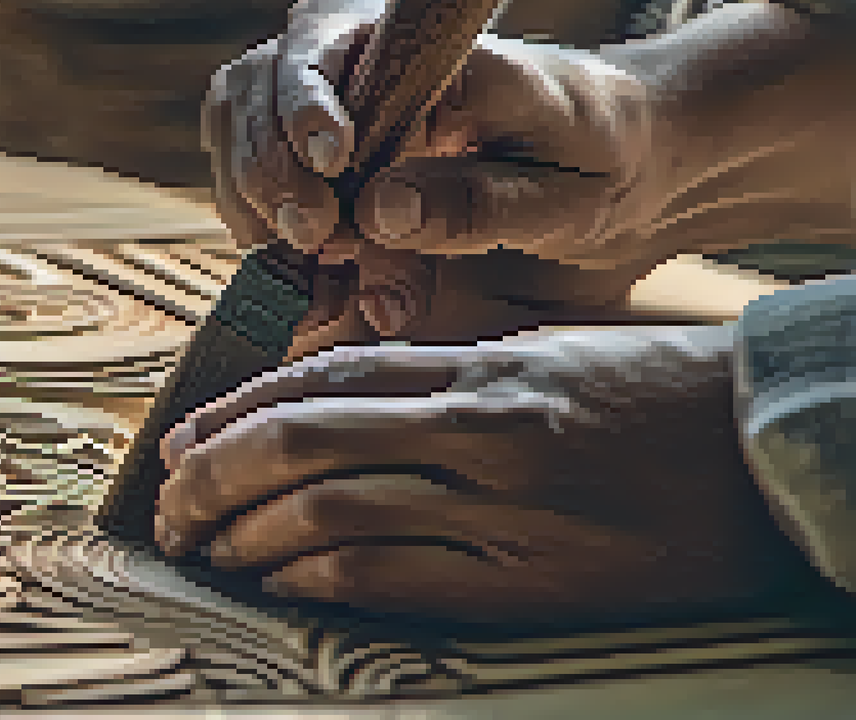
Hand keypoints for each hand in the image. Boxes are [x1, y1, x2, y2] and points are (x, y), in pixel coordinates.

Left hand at [154, 326, 819, 625]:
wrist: (775, 449)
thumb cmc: (658, 397)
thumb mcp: (545, 358)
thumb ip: (443, 378)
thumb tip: (333, 411)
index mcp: (481, 365)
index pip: (323, 378)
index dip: (236, 411)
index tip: (182, 442)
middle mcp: (481, 427)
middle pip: (304, 441)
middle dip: (213, 475)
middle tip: (168, 506)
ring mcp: (507, 507)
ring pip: (332, 511)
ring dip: (247, 535)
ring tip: (207, 551)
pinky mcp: (535, 581)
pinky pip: (395, 579)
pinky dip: (317, 580)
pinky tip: (278, 584)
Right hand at [204, 0, 848, 269]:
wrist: (610, 161)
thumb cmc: (598, 168)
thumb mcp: (568, 198)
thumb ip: (479, 205)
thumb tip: (379, 212)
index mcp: (434, 46)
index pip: (330, 46)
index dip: (307, 111)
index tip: (328, 170)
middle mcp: (366, 50)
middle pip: (262, 77)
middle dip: (268, 164)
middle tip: (313, 239)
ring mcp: (330, 89)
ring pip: (236, 113)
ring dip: (251, 192)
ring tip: (308, 258)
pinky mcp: (312, 136)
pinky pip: (243, 160)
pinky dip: (255, 218)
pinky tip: (302, 267)